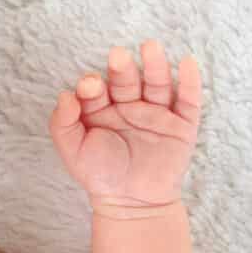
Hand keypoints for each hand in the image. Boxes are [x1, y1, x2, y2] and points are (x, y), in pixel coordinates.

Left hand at [49, 40, 201, 209]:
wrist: (132, 204)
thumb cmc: (100, 175)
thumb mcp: (72, 150)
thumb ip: (62, 123)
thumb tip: (65, 94)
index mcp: (103, 109)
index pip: (98, 88)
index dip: (92, 85)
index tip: (90, 87)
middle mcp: (130, 106)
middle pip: (127, 80)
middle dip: (123, 67)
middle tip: (118, 56)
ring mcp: (157, 114)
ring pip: (158, 84)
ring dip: (155, 65)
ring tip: (151, 47)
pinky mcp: (181, 126)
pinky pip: (188, 101)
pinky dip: (190, 82)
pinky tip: (188, 63)